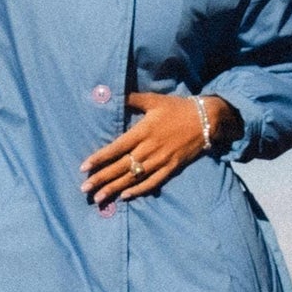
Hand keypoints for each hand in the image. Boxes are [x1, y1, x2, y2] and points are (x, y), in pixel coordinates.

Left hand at [81, 92, 239, 207]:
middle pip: (121, 167)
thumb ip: (133, 99)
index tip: (84, 168)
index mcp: (143, 131)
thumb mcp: (154, 99)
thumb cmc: (177, 108)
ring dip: (115, 188)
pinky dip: (138, 190)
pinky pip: (152, 182)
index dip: (100, 158)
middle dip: (102, 178)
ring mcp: (160, 160)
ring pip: (134, 177)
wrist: (206, 119)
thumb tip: (111, 92)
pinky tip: (125, 196)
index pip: (116, 147)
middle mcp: (149, 148)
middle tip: (84, 189)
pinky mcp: (171, 167)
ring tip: (99, 198)